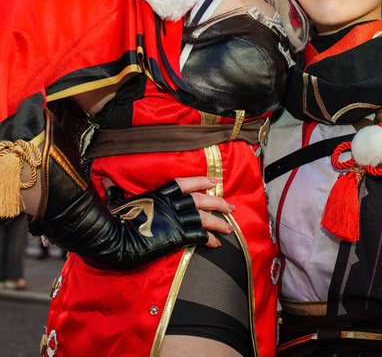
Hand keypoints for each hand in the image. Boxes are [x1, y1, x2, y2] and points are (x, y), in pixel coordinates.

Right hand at [105, 176, 235, 248]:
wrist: (113, 239)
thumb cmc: (112, 220)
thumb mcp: (116, 202)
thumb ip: (115, 192)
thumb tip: (107, 182)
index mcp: (159, 194)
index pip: (184, 183)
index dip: (201, 181)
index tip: (215, 182)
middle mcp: (170, 204)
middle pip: (200, 200)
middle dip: (218, 203)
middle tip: (231, 207)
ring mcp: (174, 220)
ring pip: (203, 218)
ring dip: (219, 222)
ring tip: (229, 228)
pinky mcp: (175, 237)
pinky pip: (197, 236)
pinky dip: (208, 239)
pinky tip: (216, 244)